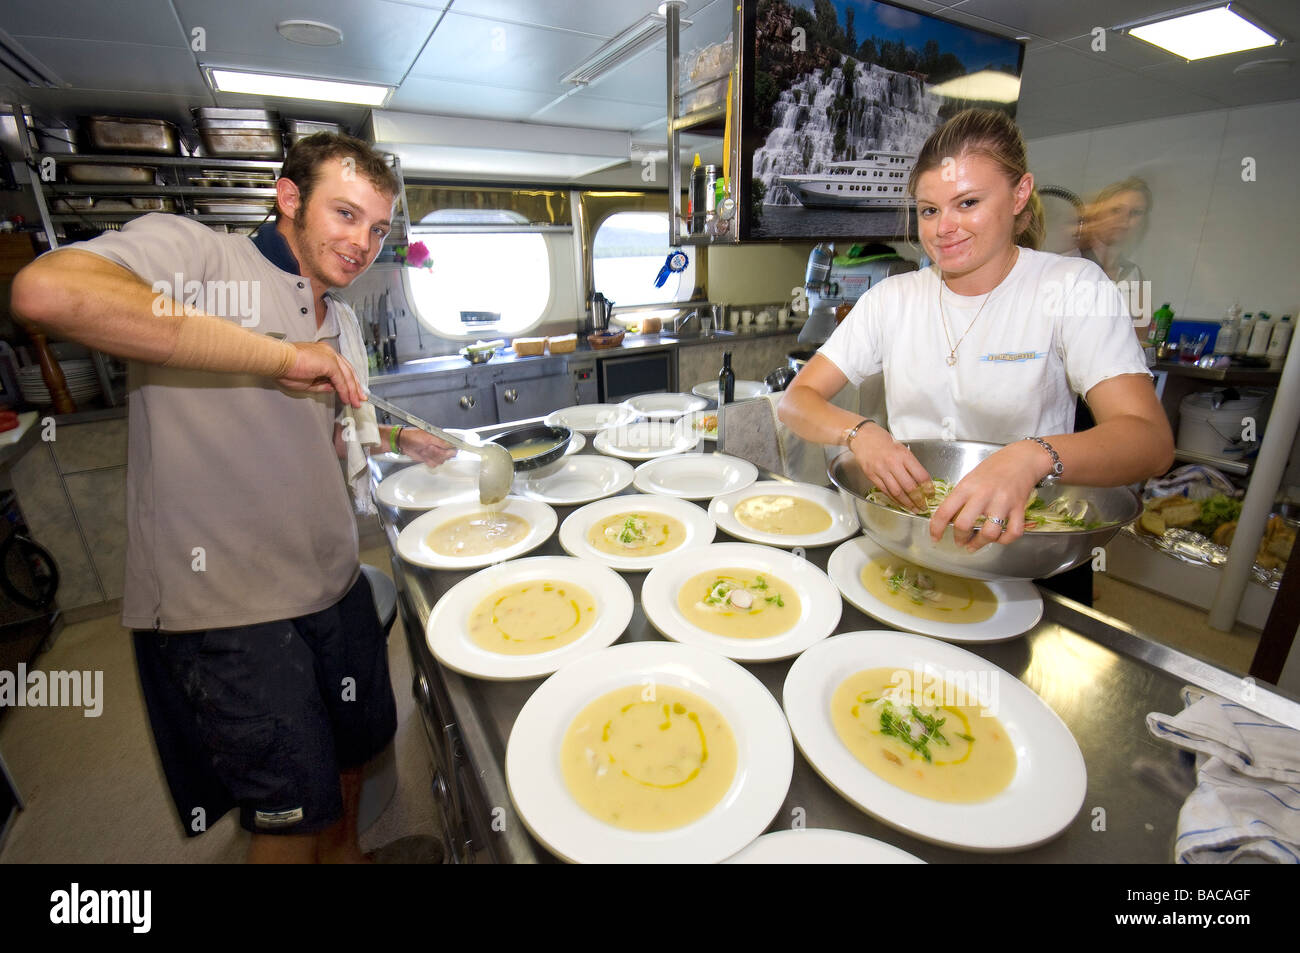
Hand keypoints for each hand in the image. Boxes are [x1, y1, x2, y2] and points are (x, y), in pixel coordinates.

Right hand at [277, 341, 363, 407]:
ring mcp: (330, 356)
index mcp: (323, 353)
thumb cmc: (286, 369)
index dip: (348, 381)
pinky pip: (341, 379)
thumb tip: (334, 388)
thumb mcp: (308, 381)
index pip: (341, 367)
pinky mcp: (329, 362)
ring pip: (346, 375)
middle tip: (360, 398)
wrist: (278, 361)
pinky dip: (345, 390)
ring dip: (352, 390)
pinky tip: (347, 398)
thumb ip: (323, 384)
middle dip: (355, 386)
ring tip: (355, 402)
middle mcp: (328, 352)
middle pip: (347, 370)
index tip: (352, 392)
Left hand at [398, 428, 455, 467]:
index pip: (453, 445)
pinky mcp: (429, 459)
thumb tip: (452, 445)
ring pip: (441, 460)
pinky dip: (428, 461)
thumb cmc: (413, 436)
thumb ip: (441, 441)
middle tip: (430, 448)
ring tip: (424, 450)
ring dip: (432, 456)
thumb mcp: (428, 437)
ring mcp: (434, 453)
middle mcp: (439, 446)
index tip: (448, 450)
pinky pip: (434, 464)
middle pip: (448, 455)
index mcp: (441, 438)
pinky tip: (423, 455)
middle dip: (439, 453)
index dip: (451, 449)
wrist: (402, 442)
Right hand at [851, 422, 933, 512]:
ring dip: (907, 503)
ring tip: (913, 509)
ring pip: (897, 492)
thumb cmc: (884, 442)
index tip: (931, 495)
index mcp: (904, 455)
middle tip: (923, 507)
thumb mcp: (902, 449)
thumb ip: (911, 464)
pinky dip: (894, 499)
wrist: (864, 437)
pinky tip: (900, 503)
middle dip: (918, 500)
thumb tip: (922, 482)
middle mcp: (893, 463)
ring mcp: (881, 470)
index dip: (928, 488)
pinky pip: (886, 491)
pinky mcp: (872, 476)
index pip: (920, 475)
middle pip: (909, 487)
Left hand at [930, 441, 1045, 550]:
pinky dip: (1005, 540)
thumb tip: (949, 519)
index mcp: (967, 487)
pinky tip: (998, 538)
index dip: (936, 528)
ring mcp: (1003, 502)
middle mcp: (983, 495)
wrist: (1022, 458)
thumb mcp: (970, 478)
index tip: (935, 537)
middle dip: (959, 538)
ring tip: (975, 544)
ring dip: (980, 543)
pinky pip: (1013, 532)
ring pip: (989, 533)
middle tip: (959, 542)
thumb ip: (961, 497)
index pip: (944, 511)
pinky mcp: (1020, 508)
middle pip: (964, 525)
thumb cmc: (994, 468)